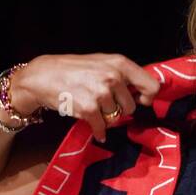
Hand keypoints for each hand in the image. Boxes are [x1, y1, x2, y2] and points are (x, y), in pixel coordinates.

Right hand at [12, 53, 162, 141]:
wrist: (44, 76)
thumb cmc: (75, 69)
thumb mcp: (102, 62)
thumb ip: (123, 75)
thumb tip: (144, 94)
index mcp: (120, 63)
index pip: (151, 86)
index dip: (147, 97)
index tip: (140, 101)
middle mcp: (113, 77)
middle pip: (131, 107)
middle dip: (119, 109)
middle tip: (104, 103)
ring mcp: (101, 93)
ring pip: (116, 118)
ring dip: (105, 118)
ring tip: (92, 107)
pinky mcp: (89, 109)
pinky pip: (102, 128)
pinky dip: (99, 132)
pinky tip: (95, 130)